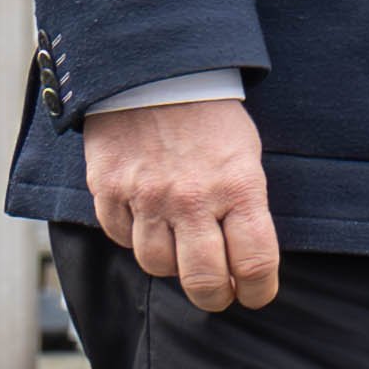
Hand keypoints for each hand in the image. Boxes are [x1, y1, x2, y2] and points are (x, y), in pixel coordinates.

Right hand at [84, 97, 283, 312]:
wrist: (155, 72)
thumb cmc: (211, 116)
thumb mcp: (246, 155)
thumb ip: (244, 205)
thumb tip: (244, 256)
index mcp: (238, 187)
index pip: (254, 262)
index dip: (259, 289)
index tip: (257, 294)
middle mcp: (192, 199)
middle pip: (203, 280)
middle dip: (215, 297)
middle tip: (219, 294)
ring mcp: (146, 197)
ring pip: (157, 265)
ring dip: (173, 266)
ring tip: (182, 251)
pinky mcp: (109, 190)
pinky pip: (120, 237)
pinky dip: (134, 239)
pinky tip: (147, 224)